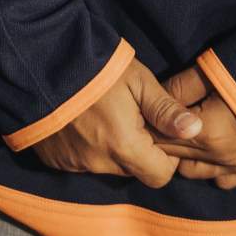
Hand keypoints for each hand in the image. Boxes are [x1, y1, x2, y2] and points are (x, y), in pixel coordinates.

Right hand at [32, 56, 202, 188]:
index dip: (166, 155)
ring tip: (103, 112)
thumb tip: (196, 130)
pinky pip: (82, 161)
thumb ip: (165, 109)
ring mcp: (74, 164)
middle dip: (138, 148)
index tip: (157, 128)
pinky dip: (87, 146)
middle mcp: (99, 164)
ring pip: (107, 166)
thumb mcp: (137, 79)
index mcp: (124, 146)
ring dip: (111, 146)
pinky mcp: (55, 160)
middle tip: (130, 114)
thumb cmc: (95, 66)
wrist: (39, 59)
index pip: (161, 175)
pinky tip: (81, 118)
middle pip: (133, 170)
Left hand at [150, 66, 235, 189]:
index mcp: (206, 132)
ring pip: (194, 171)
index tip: (141, 109)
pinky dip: (208, 168)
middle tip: (152, 120)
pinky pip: (221, 179)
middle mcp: (219, 157)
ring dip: (182, 155)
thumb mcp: (218, 67)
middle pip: (174, 155)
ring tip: (178, 133)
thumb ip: (184, 84)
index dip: (149, 122)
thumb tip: (158, 94)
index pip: (161, 135)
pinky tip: (208, 150)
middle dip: (161, 139)